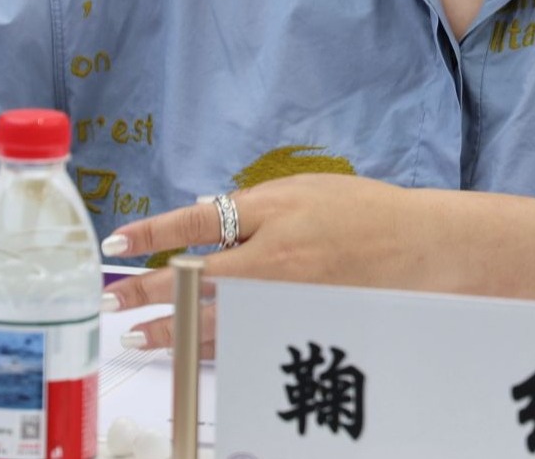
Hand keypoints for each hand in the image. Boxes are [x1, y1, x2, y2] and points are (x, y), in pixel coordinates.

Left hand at [101, 174, 440, 354]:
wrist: (422, 249)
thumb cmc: (368, 214)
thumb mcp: (309, 188)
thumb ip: (254, 203)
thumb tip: (200, 213)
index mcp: (273, 210)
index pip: (196, 221)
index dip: (152, 232)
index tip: (118, 242)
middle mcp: (273, 254)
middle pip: (193, 275)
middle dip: (146, 289)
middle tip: (112, 300)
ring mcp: (285, 294)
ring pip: (212, 317)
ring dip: (171, 327)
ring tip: (139, 334)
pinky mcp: (298, 323)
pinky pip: (245, 338)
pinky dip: (211, 343)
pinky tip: (190, 347)